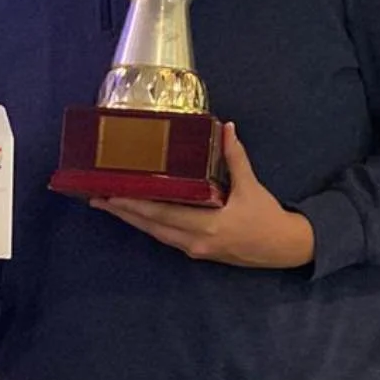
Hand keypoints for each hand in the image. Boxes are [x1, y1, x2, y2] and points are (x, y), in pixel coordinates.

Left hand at [91, 123, 314, 268]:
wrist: (283, 249)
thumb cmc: (266, 217)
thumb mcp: (252, 186)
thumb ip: (235, 157)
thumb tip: (226, 127)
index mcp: (209, 224)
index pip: (164, 213)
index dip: (136, 205)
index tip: (113, 195)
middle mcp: (196, 241)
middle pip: (151, 226)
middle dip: (123, 213)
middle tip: (96, 199)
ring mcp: (194, 249)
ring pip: (156, 234)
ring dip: (131, 220)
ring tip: (108, 206)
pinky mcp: (196, 252)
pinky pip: (166, 238)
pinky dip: (148, 226)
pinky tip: (135, 216)